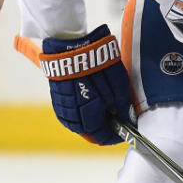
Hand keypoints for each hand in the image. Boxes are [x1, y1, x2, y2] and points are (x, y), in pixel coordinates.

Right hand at [41, 24, 132, 144]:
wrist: (71, 44)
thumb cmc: (98, 65)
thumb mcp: (119, 87)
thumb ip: (122, 108)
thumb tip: (126, 119)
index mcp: (88, 118)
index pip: (102, 137)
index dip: (116, 136)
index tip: (126, 130)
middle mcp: (71, 117)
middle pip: (90, 132)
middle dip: (104, 128)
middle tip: (117, 120)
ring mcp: (61, 106)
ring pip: (79, 123)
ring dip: (93, 120)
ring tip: (106, 110)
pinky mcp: (56, 96)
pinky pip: (70, 112)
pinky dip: (82, 111)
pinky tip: (92, 102)